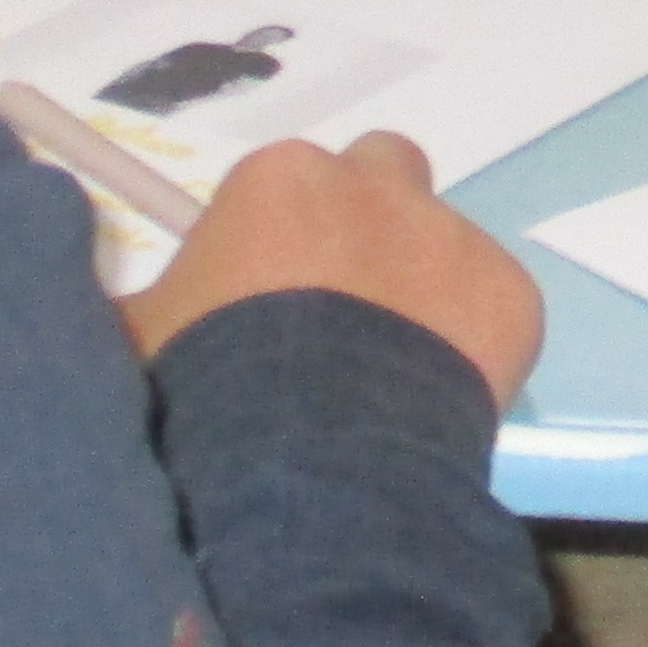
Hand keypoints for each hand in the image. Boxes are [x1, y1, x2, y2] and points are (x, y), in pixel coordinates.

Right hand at [112, 127, 544, 407]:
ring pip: (441, 246)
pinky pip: (491, 306)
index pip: (289, 185)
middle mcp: (376, 188)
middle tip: (342, 314)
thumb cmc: (207, 391)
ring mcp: (453, 237)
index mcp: (281, 180)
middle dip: (366, 227)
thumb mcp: (135, 336)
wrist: (312, 467)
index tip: (269, 300)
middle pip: (383, 179)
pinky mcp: (513, 297)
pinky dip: (470, 340)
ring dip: (420, 288)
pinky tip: (430, 399)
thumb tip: (134, 302)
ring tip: (385, 379)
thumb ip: (146, 298)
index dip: (280, 240)